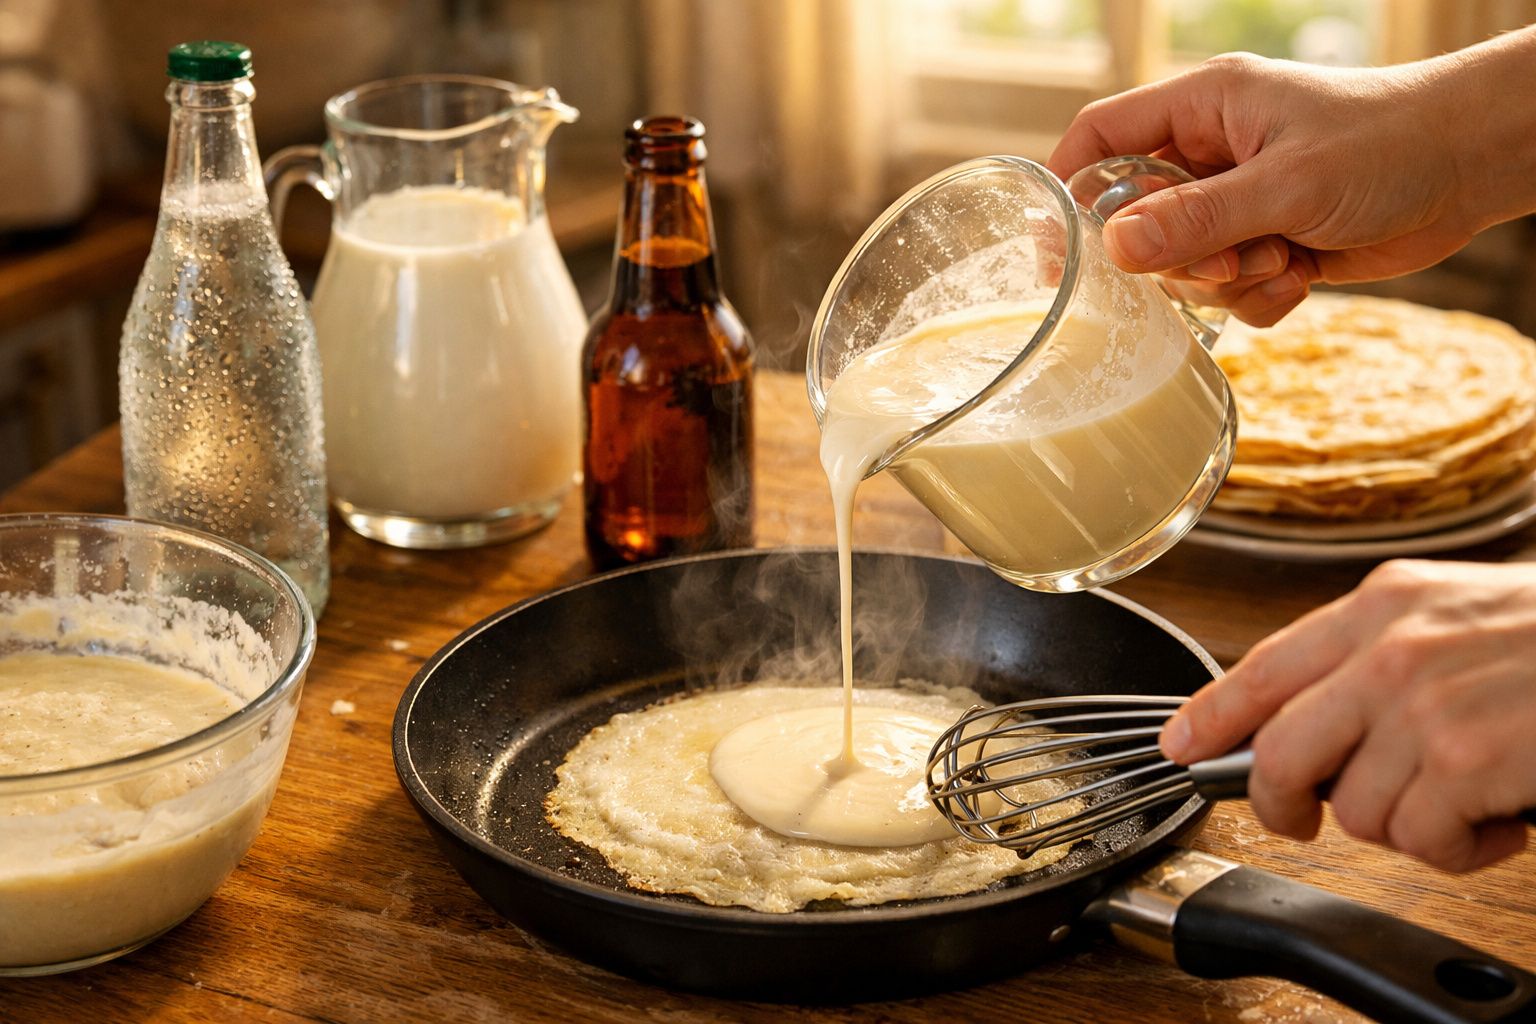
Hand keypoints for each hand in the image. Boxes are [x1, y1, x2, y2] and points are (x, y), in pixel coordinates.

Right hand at [1048, 30, 1535, 325]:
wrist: (1471, 165)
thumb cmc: (1386, 143)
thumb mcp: (1286, 183)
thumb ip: (1199, 218)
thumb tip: (1116, 248)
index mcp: (1202, 107)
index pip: (1102, 138)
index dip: (1069, 190)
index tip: (1056, 252)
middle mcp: (1211, 153)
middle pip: (1138, 218)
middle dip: (1177, 256)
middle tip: (1226, 258)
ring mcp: (1238, 201)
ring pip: (1184, 265)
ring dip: (1226, 280)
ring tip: (1282, 259)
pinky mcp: (1268, 242)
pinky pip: (1229, 291)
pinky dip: (1260, 296)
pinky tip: (1303, 276)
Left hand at [1161, 560, 1535, 870]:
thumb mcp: (1453, 615)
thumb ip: (1375, 656)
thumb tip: (1305, 722)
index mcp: (1380, 608)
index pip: (1263, 666)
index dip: (1209, 715)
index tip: (1180, 746)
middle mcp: (1389, 651)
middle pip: (1282, 754)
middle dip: (1286, 803)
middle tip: (1310, 819)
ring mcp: (1423, 706)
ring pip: (1354, 810)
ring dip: (1410, 824)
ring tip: (1464, 798)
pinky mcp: (1463, 760)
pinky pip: (1418, 840)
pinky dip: (1459, 849)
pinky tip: (1496, 819)